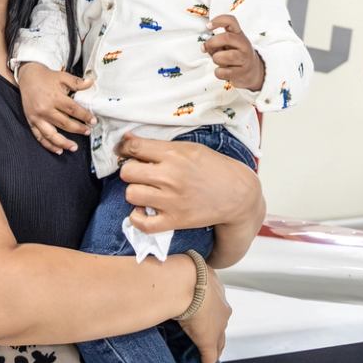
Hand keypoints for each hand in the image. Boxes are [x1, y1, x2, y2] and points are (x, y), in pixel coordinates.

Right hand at [18, 63, 93, 155]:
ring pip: (51, 134)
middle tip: (87, 132)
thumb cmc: (47, 77)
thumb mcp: (63, 77)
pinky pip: (39, 137)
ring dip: (63, 143)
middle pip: (64, 123)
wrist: (28, 76)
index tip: (93, 121)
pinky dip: (48, 145)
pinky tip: (58, 150)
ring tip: (74, 147)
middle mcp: (45, 109)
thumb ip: (77, 82)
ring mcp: (37, 117)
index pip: (73, 110)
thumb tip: (91, 82)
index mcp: (54, 97)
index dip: (84, 116)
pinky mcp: (31, 121)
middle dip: (78, 129)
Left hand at [116, 134, 260, 234]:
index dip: (124, 148)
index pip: (133, 147)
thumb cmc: (214, 167)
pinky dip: (138, 218)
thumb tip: (127, 139)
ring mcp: (171, 200)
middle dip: (131, 170)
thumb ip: (159, 145)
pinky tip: (144, 210)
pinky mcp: (175, 220)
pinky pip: (142, 223)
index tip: (126, 151)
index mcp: (174, 154)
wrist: (237, 194)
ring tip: (146, 190)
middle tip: (141, 173)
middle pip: (127, 172)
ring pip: (131, 194)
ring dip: (135, 192)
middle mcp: (170, 176)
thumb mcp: (190, 147)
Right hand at [177, 262, 231, 362]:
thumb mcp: (184, 272)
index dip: (211, 315)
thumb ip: (178, 277)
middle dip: (217, 335)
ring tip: (206, 359)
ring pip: (218, 343)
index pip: (216, 307)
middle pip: (221, 327)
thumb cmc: (183, 272)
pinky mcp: (209, 341)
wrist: (188, 282)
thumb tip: (162, 275)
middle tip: (210, 343)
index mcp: (216, 290)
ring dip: (213, 351)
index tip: (205, 319)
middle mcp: (222, 308)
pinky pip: (209, 359)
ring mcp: (217, 326)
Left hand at [203, 15, 264, 91]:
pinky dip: (218, 72)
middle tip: (206, 47)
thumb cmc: (235, 55)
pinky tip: (222, 70)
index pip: (231, 21)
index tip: (208, 26)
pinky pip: (223, 72)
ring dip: (216, 58)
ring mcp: (244, 58)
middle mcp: (243, 44)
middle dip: (212, 42)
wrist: (252, 70)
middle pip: (227, 37)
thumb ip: (215, 44)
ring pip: (225, 56)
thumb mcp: (227, 45)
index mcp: (239, 34)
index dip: (218, 21)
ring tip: (218, 60)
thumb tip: (204, 46)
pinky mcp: (242, 72)